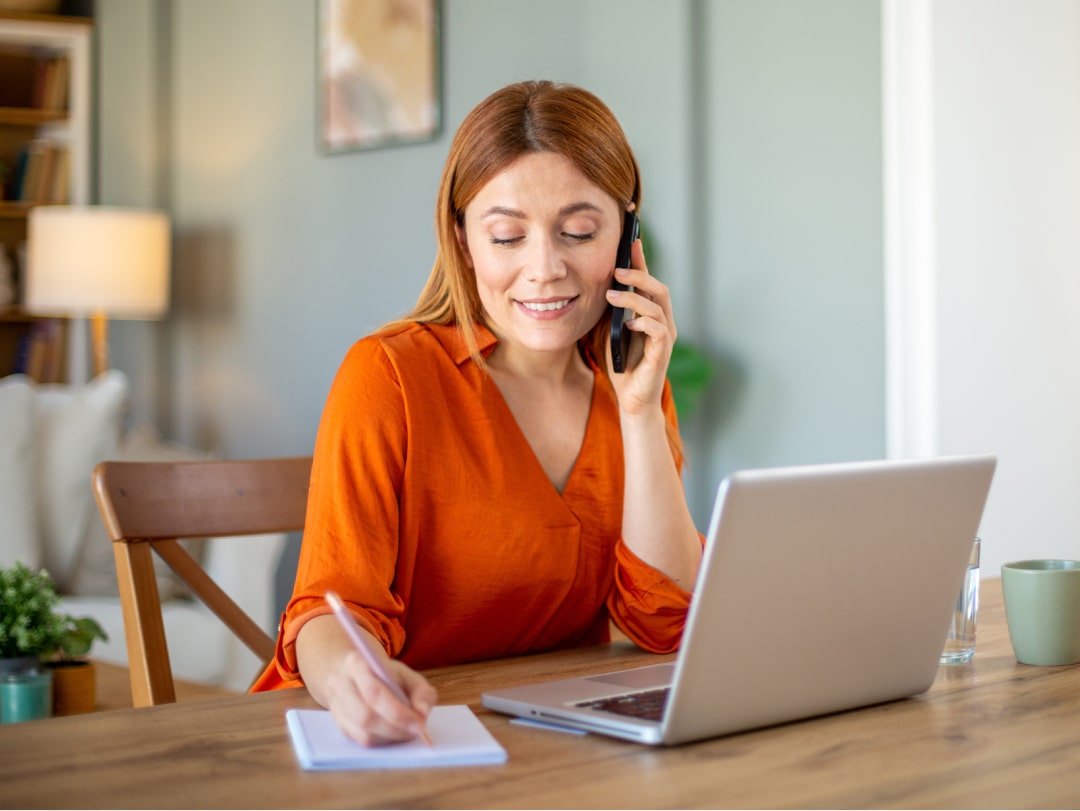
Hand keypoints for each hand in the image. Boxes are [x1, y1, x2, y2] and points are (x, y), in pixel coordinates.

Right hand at [321, 648, 436, 746]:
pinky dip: (382, 741)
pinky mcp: (340, 725)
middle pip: (366, 716)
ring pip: (362, 733)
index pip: (374, 693)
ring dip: (390, 737)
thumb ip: (421, 691)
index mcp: (356, 664)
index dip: (397, 712)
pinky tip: (394, 733)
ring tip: (407, 731)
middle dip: (395, 728)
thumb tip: (422, 714)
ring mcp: (336, 708)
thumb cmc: (382, 673)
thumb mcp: (406, 673)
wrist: (351, 672)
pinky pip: (361, 741)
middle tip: (417, 730)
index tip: (419, 723)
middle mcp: (340, 686)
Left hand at [605, 238, 676, 414]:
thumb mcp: (611, 330)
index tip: (630, 240)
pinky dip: (644, 322)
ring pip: (658, 306)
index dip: (641, 261)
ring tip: (611, 294)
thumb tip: (600, 286)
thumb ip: (611, 310)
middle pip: (659, 288)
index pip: (648, 282)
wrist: (632, 398)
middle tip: (618, 269)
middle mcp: (663, 322)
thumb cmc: (623, 364)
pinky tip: (628, 323)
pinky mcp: (663, 352)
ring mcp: (665, 336)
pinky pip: (659, 330)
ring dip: (634, 297)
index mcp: (652, 314)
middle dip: (640, 274)